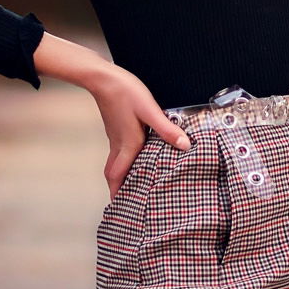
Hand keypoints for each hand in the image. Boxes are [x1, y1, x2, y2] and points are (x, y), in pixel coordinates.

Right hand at [85, 62, 189, 199]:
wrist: (103, 78)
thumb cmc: (126, 92)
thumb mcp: (150, 110)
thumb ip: (167, 129)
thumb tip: (185, 146)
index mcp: (128, 144)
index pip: (118, 176)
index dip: (118, 194)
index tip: (120, 210)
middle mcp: (120, 144)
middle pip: (113, 174)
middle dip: (117, 190)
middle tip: (124, 204)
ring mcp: (115, 137)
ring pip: (115, 163)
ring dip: (120, 177)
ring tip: (131, 186)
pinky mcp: (116, 129)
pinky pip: (118, 152)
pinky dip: (123, 163)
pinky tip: (135, 158)